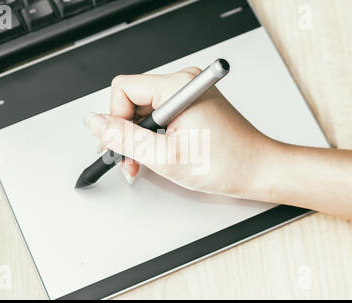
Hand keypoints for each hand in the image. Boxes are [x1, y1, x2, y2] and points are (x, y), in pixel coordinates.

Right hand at [83, 67, 275, 196]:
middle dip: (126, 133)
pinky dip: (152, 137)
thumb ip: (125, 138)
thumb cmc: (226, 163)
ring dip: (138, 138)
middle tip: (130, 161)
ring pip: (143, 110)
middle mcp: (183, 83)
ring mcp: (187, 93)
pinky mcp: (190, 104)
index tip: (118, 144)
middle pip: (132, 100)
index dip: (115, 119)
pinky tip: (156, 154)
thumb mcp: (165, 156)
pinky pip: (158, 115)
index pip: (123, 88)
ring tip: (143, 163)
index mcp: (178, 86)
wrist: (256, 170)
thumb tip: (95, 123)